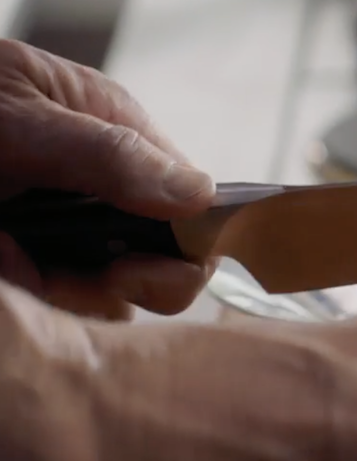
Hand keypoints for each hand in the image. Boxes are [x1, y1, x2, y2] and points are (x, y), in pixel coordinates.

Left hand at [0, 39, 215, 320]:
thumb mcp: (19, 119)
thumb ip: (109, 155)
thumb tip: (198, 194)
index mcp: (118, 137)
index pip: (192, 209)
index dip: (178, 251)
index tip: (128, 270)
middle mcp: (102, 189)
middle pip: (160, 263)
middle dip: (118, 283)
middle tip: (61, 278)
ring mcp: (65, 230)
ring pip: (109, 297)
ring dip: (62, 297)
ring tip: (8, 262)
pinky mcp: (30, 263)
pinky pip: (60, 305)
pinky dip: (31, 299)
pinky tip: (5, 266)